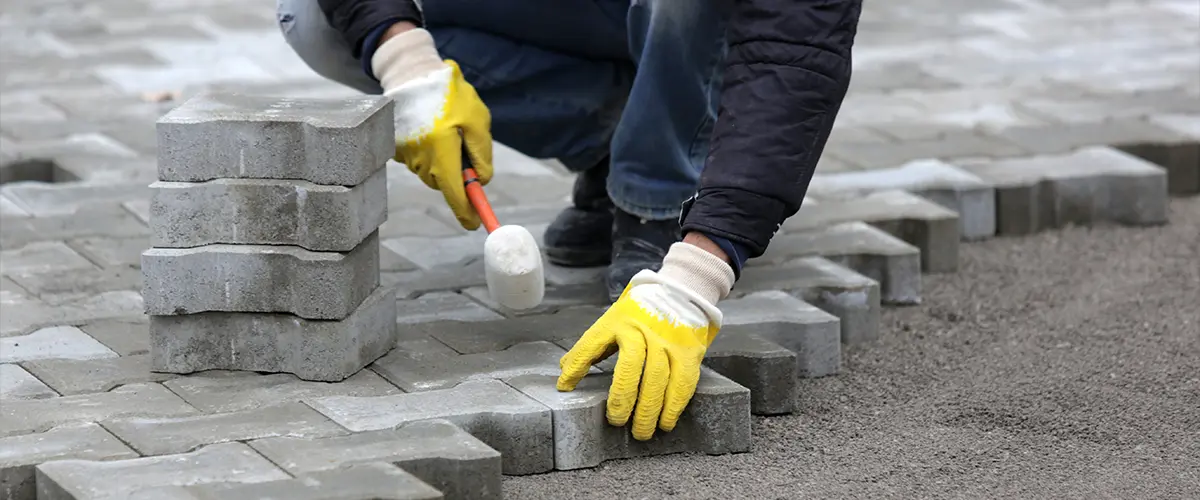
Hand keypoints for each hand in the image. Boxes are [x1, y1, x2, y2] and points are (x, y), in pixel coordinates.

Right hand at [372, 27, 493, 229]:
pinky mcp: (396, 149)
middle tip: (463, 147)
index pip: (455, 192)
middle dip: (456, 175)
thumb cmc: (449, 94)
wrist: (411, 73)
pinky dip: (429, 152)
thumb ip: (481, 153)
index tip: (474, 224)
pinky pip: (419, 161)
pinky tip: (430, 130)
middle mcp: (421, 158)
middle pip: (444, 184)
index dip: (466, 211)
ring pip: (432, 173)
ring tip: (445, 130)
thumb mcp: (476, 119)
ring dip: (443, 161)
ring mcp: (405, 155)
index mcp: (442, 151)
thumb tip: (482, 181)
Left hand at [556, 241, 735, 439]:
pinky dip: (674, 406)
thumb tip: (564, 369)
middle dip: (622, 398)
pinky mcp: (688, 350)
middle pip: (630, 366)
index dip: (576, 367)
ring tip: (641, 431)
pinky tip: (666, 422)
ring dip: (649, 410)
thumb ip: (592, 345)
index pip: (592, 344)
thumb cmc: (640, 312)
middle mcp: (642, 329)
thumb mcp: (613, 320)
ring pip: (658, 378)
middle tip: (616, 422)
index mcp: (617, 321)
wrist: (681, 292)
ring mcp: (667, 340)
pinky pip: (682, 382)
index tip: (565, 388)